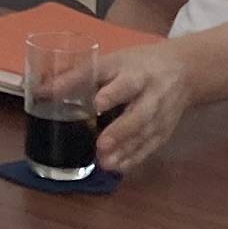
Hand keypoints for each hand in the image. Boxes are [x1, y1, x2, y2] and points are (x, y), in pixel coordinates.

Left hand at [90, 38, 200, 172]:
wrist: (184, 71)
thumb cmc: (138, 64)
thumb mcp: (113, 61)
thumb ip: (81, 76)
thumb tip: (43, 90)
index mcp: (137, 74)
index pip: (125, 84)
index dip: (112, 94)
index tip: (97, 103)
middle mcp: (152, 96)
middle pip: (140, 115)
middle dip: (122, 131)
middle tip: (101, 144)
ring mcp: (161, 116)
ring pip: (145, 135)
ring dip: (125, 150)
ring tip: (104, 162)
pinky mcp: (164, 131)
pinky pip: (150, 147)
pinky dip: (134, 159)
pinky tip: (117, 167)